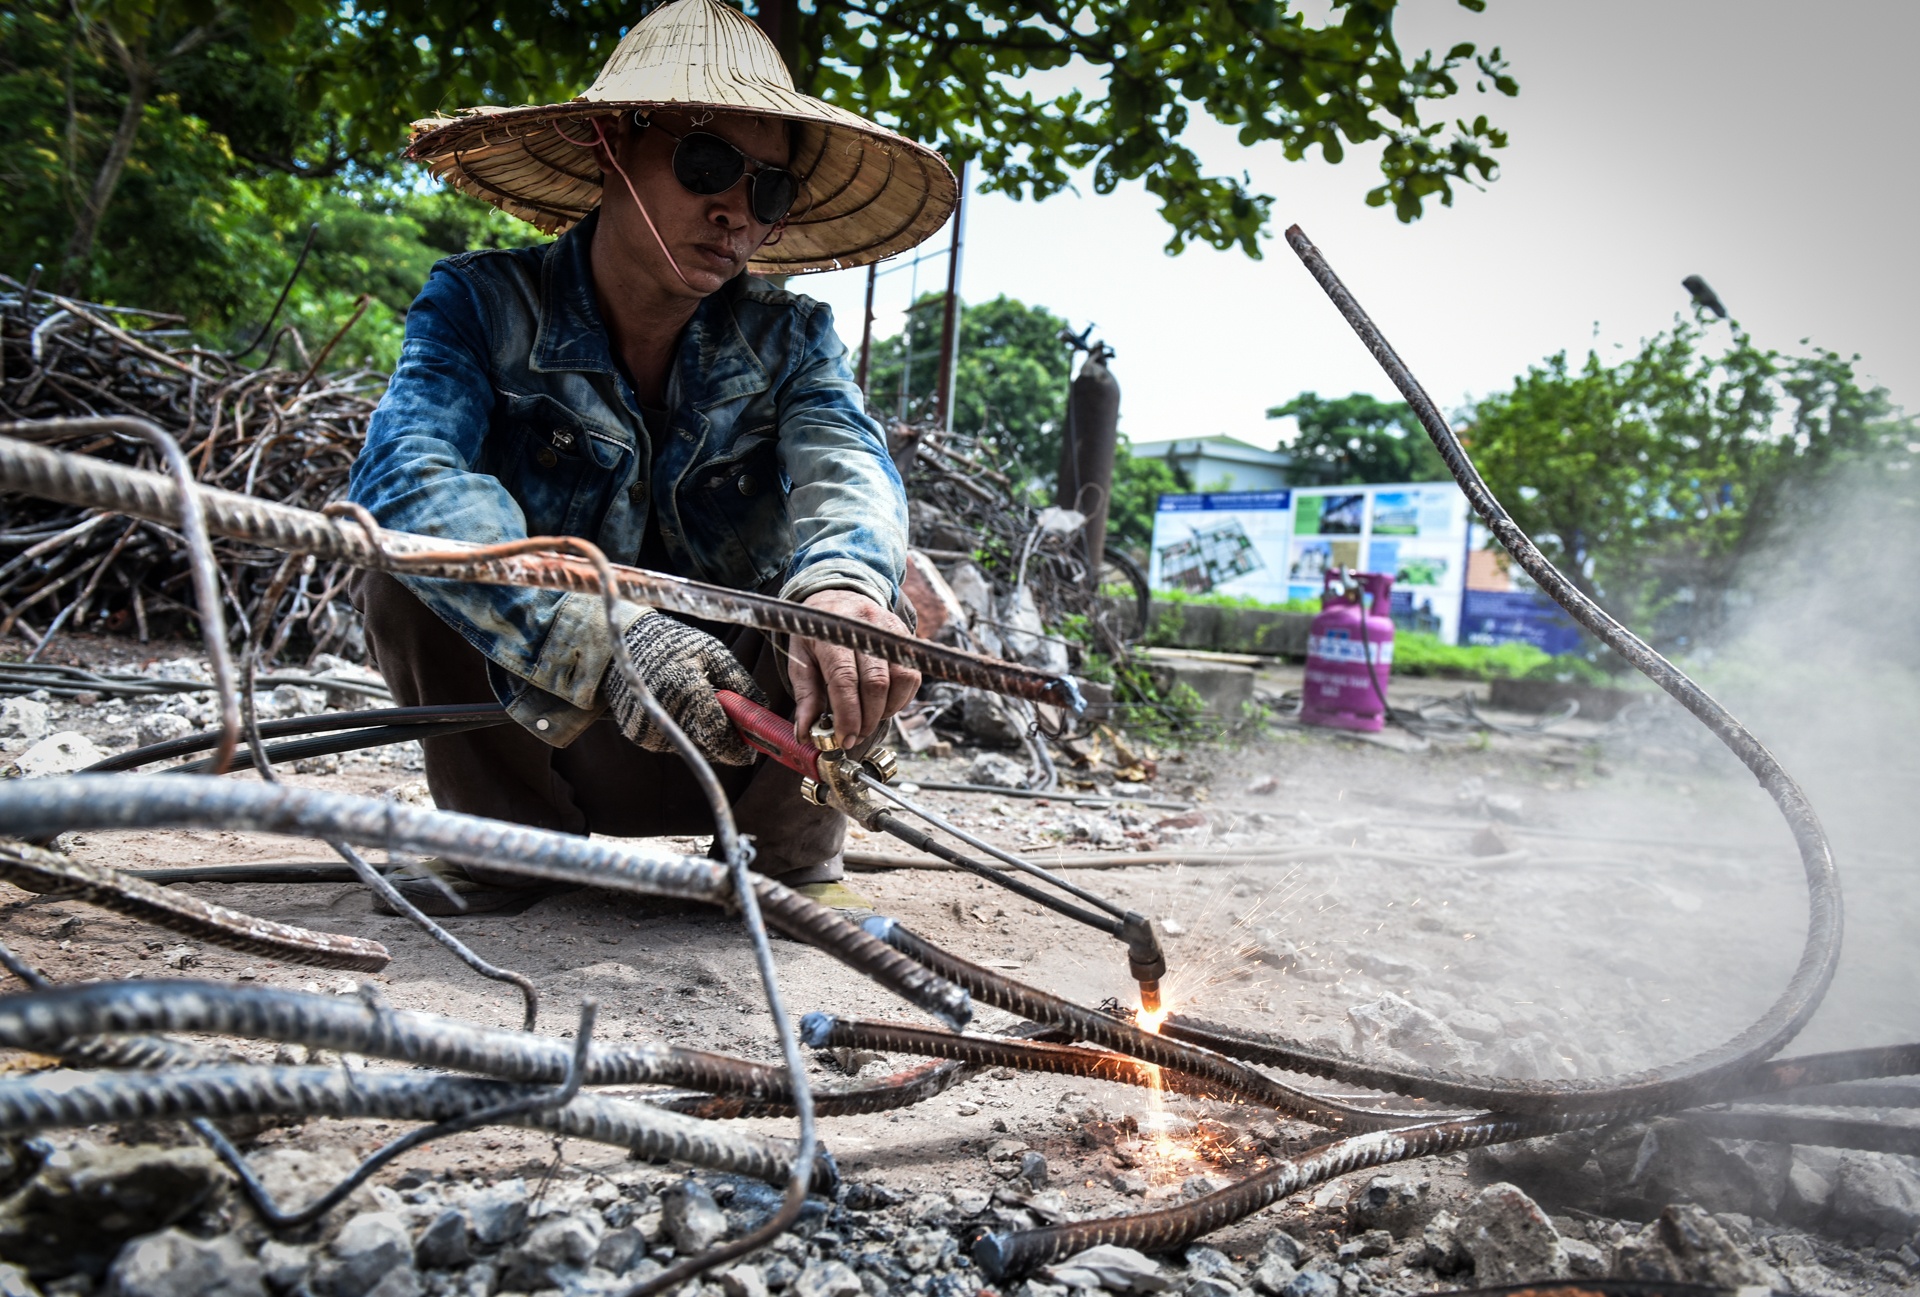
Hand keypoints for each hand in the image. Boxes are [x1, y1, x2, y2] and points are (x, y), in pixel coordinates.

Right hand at [604, 612, 767, 764]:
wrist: (625, 644)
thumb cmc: (677, 644)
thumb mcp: (714, 653)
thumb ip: (740, 683)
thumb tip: (763, 708)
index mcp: (687, 691)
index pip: (720, 736)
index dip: (738, 747)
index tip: (751, 748)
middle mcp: (667, 714)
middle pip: (708, 748)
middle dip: (725, 743)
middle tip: (735, 732)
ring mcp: (649, 728)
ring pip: (691, 747)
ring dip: (704, 737)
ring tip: (702, 709)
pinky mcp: (638, 734)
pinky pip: (672, 742)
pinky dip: (683, 732)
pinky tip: (680, 710)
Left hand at [789, 590, 920, 748]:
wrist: (839, 596)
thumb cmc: (818, 633)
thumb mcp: (800, 660)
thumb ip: (805, 697)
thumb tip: (806, 733)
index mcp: (833, 632)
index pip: (844, 679)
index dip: (847, 715)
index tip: (844, 739)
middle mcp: (865, 627)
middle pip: (876, 683)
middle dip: (867, 719)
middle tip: (855, 736)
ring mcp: (890, 630)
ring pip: (900, 681)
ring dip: (886, 711)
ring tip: (869, 721)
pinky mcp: (906, 637)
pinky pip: (912, 676)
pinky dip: (901, 699)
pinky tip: (883, 706)